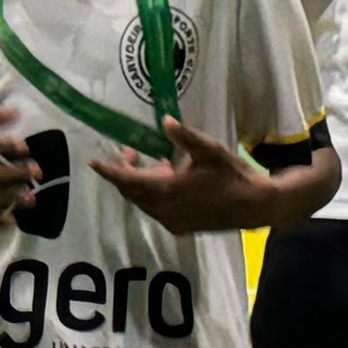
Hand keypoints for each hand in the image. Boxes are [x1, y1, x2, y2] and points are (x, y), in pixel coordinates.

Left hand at [95, 119, 278, 234]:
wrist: (254, 206)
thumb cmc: (232, 175)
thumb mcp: (209, 150)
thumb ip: (183, 136)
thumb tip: (164, 121)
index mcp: (167, 189)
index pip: (128, 180)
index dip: (110, 171)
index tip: (94, 162)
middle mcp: (164, 209)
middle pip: (132, 193)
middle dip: (125, 173)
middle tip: (131, 152)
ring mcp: (172, 220)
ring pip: (143, 203)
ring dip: (140, 184)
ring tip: (155, 163)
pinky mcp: (181, 227)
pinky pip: (156, 210)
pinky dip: (153, 195)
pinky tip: (169, 180)